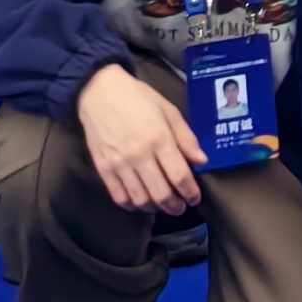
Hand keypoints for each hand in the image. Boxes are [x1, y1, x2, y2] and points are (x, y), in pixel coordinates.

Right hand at [76, 63, 208, 214]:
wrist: (99, 92)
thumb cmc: (138, 98)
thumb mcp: (169, 111)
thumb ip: (186, 137)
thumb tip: (202, 161)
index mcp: (159, 139)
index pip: (179, 176)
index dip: (190, 192)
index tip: (195, 198)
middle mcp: (140, 155)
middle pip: (161, 193)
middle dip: (175, 206)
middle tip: (180, 207)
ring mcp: (119, 164)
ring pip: (141, 199)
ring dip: (155, 208)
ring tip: (162, 205)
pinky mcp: (103, 168)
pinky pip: (119, 196)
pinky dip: (132, 205)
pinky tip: (140, 202)